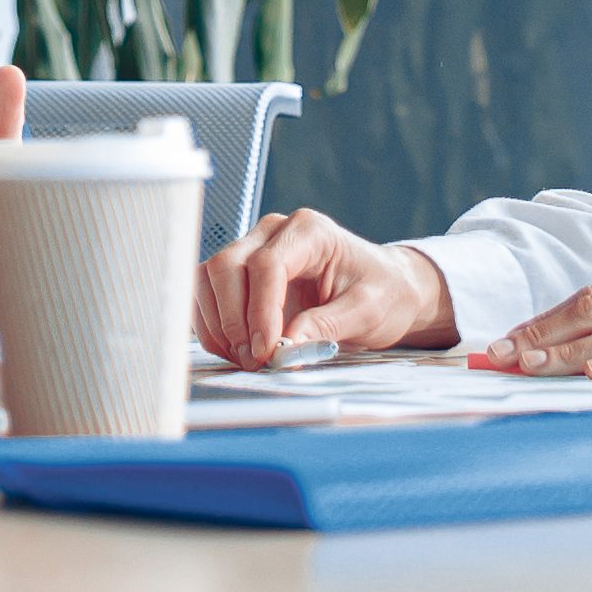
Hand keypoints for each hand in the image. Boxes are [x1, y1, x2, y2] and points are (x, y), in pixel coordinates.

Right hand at [194, 207, 454, 368]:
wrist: (385, 288)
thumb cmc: (381, 292)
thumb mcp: (367, 312)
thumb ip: (326, 326)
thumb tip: (287, 348)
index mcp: (310, 231)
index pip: (267, 264)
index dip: (260, 310)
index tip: (266, 349)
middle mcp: (273, 232)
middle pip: (227, 265)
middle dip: (234, 319)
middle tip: (254, 359)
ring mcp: (252, 248)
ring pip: (208, 277)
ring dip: (218, 323)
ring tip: (245, 358)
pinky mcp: (240, 272)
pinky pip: (207, 292)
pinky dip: (212, 323)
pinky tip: (234, 348)